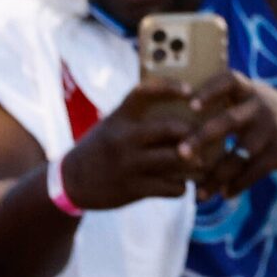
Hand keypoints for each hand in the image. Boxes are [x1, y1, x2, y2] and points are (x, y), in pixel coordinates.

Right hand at [56, 87, 198, 211]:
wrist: (72, 181)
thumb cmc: (99, 148)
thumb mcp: (111, 125)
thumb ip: (137, 118)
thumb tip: (178, 111)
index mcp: (118, 118)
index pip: (145, 92)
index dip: (170, 87)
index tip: (190, 90)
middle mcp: (124, 138)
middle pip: (170, 128)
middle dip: (192, 132)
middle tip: (204, 135)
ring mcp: (129, 164)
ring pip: (176, 160)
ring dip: (194, 162)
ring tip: (202, 162)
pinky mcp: (134, 189)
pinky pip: (171, 187)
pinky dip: (181, 187)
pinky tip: (180, 184)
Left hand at [182, 73, 276, 200]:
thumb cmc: (267, 112)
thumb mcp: (253, 95)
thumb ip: (226, 98)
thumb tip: (179, 110)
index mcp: (249, 90)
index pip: (228, 81)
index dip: (210, 91)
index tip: (190, 105)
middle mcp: (260, 107)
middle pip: (228, 121)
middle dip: (202, 138)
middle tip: (181, 153)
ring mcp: (271, 130)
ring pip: (240, 154)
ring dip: (217, 176)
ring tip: (199, 193)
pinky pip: (255, 171)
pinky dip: (238, 185)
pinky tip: (224, 194)